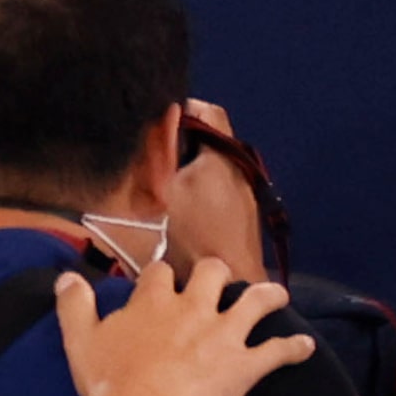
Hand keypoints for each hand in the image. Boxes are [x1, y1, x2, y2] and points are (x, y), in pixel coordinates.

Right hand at [56, 256, 311, 395]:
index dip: (161, 275)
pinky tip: (306, 347)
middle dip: (216, 274)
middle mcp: (193, 307)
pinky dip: (293, 349)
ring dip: (268, 296)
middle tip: (218, 280)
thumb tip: (66, 278)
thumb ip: (74, 305)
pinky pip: (276, 352)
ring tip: (277, 295)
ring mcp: (223, 334)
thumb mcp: (80, 340)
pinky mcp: (244, 364)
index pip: (159, 273)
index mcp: (154, 301)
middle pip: (211, 273)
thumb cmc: (109, 381)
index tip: (162, 279)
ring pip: (255, 301)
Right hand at [163, 99, 265, 281]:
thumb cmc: (195, 237)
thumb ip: (155, 156)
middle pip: (208, 140)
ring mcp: (245, 195)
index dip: (181, 108)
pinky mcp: (244, 218)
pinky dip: (198, 191)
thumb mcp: (163, 192)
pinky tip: (177, 213)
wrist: (231, 286)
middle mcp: (240, 169)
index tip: (154, 123)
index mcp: (223, 155)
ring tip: (159, 186)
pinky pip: (217, 190)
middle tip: (149, 157)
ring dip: (187, 170)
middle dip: (179, 144)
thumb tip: (152, 126)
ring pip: (211, 166)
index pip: (207, 110)